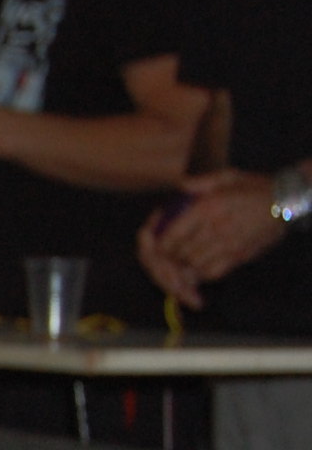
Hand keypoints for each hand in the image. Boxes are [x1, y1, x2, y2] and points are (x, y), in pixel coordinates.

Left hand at [138, 171, 284, 308]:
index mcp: (207, 207)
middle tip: (170, 256)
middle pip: (179, 253)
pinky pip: (212, 272)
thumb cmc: (257, 188)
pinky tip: (204, 264)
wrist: (289, 201)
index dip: (161, 244)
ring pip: (193, 264)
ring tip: (186, 260)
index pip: (172, 234)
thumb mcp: (228, 177)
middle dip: (171, 256)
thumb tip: (181, 186)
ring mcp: (228, 244)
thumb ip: (201, 182)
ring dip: (186, 264)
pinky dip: (203, 272)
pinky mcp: (240, 255)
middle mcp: (215, 227)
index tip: (160, 245)